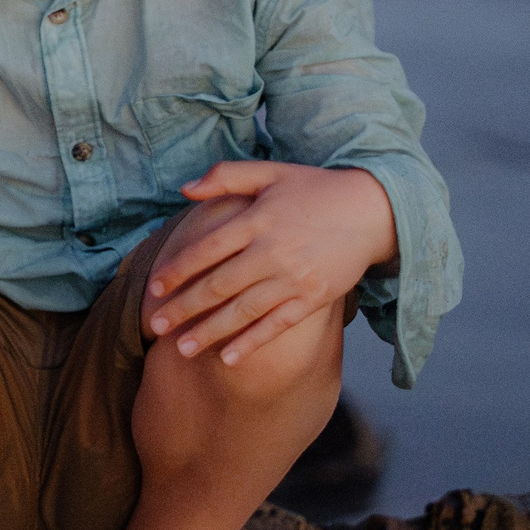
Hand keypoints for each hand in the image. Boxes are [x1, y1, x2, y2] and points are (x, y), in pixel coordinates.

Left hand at [145, 161, 396, 364]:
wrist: (374, 210)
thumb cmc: (315, 189)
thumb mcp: (271, 172)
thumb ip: (226, 176)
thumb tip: (183, 188)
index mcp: (258, 220)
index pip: (207, 249)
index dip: (178, 269)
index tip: (154, 287)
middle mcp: (273, 251)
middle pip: (219, 285)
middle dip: (184, 307)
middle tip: (154, 325)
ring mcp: (295, 277)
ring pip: (243, 311)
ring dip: (210, 332)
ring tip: (182, 349)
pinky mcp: (314, 297)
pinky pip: (277, 325)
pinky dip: (252, 342)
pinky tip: (227, 358)